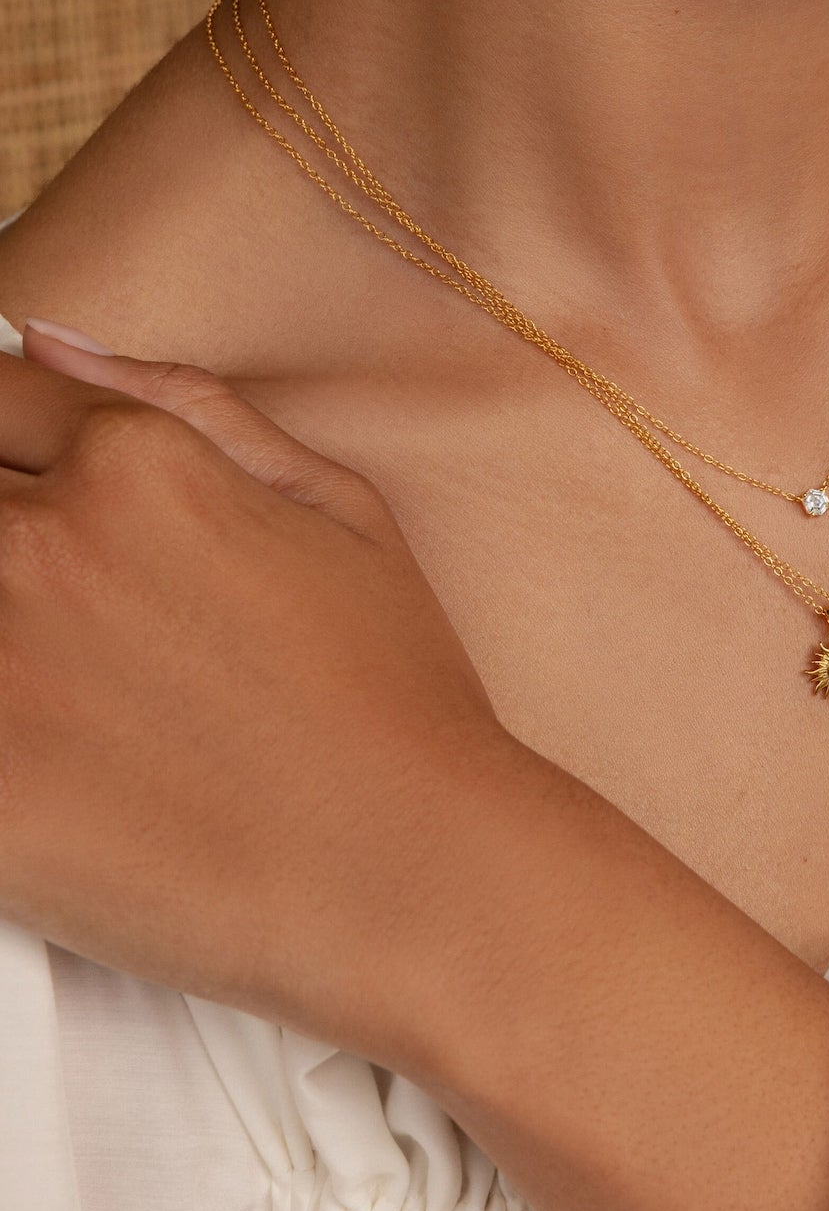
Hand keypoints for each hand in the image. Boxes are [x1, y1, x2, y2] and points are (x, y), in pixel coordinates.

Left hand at [0, 320, 520, 1061]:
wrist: (405, 866)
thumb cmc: (392, 694)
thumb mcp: (344, 509)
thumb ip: (196, 409)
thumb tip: (57, 344)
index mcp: (138, 466)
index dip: (0, 444)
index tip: (23, 490)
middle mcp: (45, 542)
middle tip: (55, 601)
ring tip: (55, 669)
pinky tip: (46, 743)